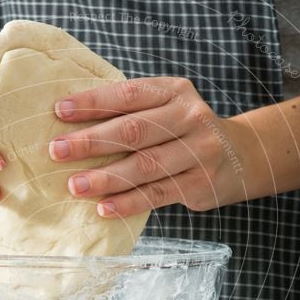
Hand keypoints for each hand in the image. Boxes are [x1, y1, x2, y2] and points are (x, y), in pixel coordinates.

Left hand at [50, 77, 249, 216]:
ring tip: (75, 185)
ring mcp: (199, 152)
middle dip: (91, 141)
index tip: (59, 111)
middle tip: (57, 151)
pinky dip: (128, 202)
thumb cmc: (184, 130)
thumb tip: (70, 125)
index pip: (128, 94)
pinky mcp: (200, 184)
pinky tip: (104, 208)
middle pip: (134, 130)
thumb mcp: (166, 108)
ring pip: (145, 166)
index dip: (92, 102)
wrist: (242, 155)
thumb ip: (130, 112)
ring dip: (106, 177)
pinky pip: (157, 194)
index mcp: (174, 91)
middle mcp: (190, 117)